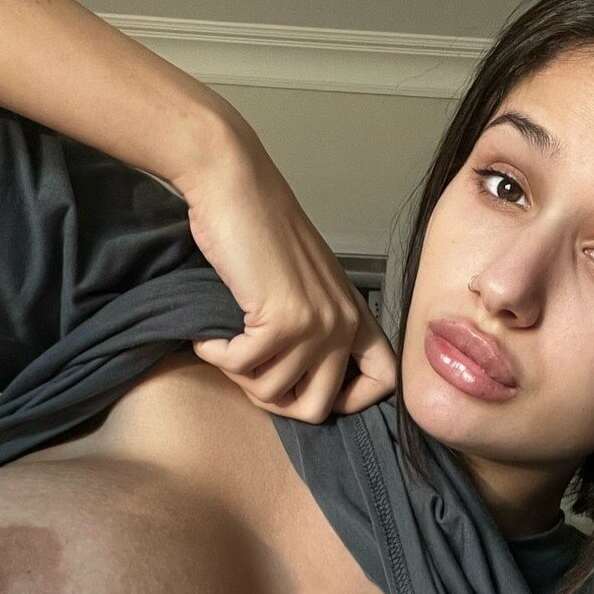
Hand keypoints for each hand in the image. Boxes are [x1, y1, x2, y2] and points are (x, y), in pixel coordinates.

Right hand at [170, 126, 398, 421]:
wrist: (235, 186)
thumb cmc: (259, 230)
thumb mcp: (304, 284)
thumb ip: (314, 326)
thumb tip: (296, 383)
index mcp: (355, 314)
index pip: (384, 381)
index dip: (347, 401)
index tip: (304, 387)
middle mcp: (344, 323)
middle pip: (319, 408)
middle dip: (275, 402)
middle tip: (249, 372)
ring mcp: (317, 324)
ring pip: (274, 394)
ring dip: (238, 375)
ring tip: (227, 343)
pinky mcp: (282, 320)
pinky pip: (241, 368)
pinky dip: (215, 356)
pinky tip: (209, 336)